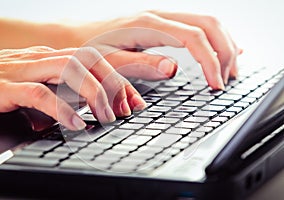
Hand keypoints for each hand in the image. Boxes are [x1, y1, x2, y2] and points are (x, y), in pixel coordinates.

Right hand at [0, 46, 145, 129]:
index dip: (119, 79)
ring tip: (106, 117)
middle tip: (126, 110)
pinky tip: (76, 124)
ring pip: (69, 69)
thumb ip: (59, 93)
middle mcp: (41, 58)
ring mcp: (23, 70)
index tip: (135, 101)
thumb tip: (84, 110)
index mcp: (50, 58)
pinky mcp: (5, 87)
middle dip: (114, 83)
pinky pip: (39, 94)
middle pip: (89, 59)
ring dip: (94, 94)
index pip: (95, 60)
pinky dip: (61, 109)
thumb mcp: (36, 87)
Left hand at [76, 11, 241, 88]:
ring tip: (230, 69)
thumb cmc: (91, 49)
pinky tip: (223, 50)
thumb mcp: (110, 60)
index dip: (211, 60)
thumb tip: (172, 68)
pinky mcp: (163, 26)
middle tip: (228, 78)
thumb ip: (141, 63)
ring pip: (207, 23)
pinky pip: (197, 26)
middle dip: (225, 51)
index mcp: (149, 25)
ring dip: (224, 44)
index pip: (194, 37)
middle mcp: (160, 17)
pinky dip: (214, 39)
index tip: (217, 84)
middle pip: (208, 24)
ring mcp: (163, 19)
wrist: (78, 37)